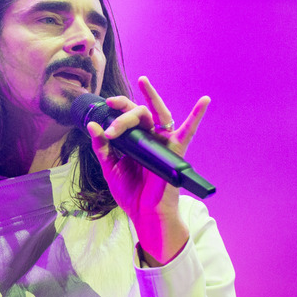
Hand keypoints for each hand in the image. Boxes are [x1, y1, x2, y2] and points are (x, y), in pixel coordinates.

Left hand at [87, 76, 209, 265]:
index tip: (103, 109)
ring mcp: (163, 143)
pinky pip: (188, 132)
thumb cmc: (131, 193)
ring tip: (143, 82)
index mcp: (135, 142)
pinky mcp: (174, 151)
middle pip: (139, 114)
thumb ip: (102, 147)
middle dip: (125, 107)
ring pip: (159, 115)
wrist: (144, 214)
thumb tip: (92, 125)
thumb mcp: (110, 167)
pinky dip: (196, 115)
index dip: (114, 112)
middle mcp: (149, 138)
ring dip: (152, 98)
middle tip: (112, 102)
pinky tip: (204, 100)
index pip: (126, 119)